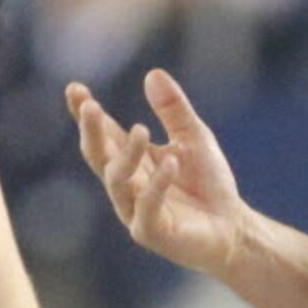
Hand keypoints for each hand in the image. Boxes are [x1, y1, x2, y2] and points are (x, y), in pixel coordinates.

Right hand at [66, 69, 246, 277]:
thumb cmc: (208, 183)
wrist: (233, 227)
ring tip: (141, 130)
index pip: (102, 134)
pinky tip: (170, 163)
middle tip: (89, 106)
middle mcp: (126, 185)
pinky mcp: (152, 233)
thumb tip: (153, 73)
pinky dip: (157, 186)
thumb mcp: (194, 137)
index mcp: (132, 160)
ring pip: (117, 181)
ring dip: (126, 155)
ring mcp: (135, 210)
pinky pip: (147, 209)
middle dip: (91, 132)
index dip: (85, 113)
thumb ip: (174, 110)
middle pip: (98, 156)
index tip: (74, 88)